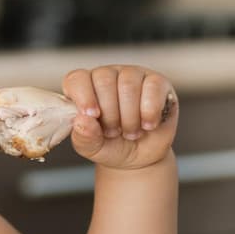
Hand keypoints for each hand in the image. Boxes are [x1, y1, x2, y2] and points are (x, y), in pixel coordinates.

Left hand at [62, 65, 177, 169]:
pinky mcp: (157, 82)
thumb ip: (83, 136)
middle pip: (104, 81)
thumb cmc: (111, 146)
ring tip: (131, 132)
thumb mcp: (92, 148)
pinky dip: (150, 111)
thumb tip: (81, 121)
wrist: (141, 158)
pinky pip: (153, 86)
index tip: (92, 116)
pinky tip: (148, 124)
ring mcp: (132, 75)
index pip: (77, 79)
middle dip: (110, 114)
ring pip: (128, 84)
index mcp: (84, 88)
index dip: (83, 96)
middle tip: (114, 132)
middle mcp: (107, 76)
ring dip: (130, 117)